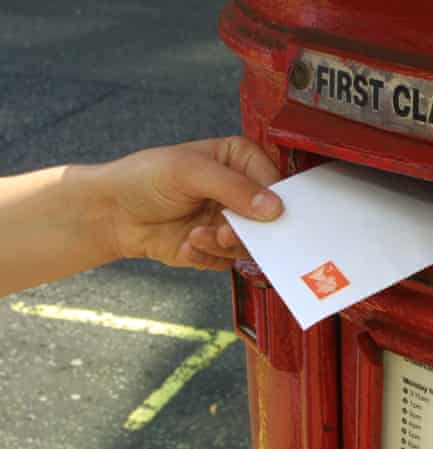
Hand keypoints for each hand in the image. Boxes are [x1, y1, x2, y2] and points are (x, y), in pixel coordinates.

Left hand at [99, 137, 282, 270]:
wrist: (112, 213)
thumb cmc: (144, 178)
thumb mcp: (188, 171)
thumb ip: (233, 187)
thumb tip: (273, 208)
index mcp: (241, 160)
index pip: (277, 182)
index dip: (276, 201)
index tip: (266, 215)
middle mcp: (241, 192)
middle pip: (270, 219)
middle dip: (246, 230)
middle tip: (224, 231)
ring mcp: (231, 221)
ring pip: (251, 244)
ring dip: (223, 244)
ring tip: (198, 235)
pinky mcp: (218, 248)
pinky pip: (228, 261)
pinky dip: (208, 256)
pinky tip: (186, 243)